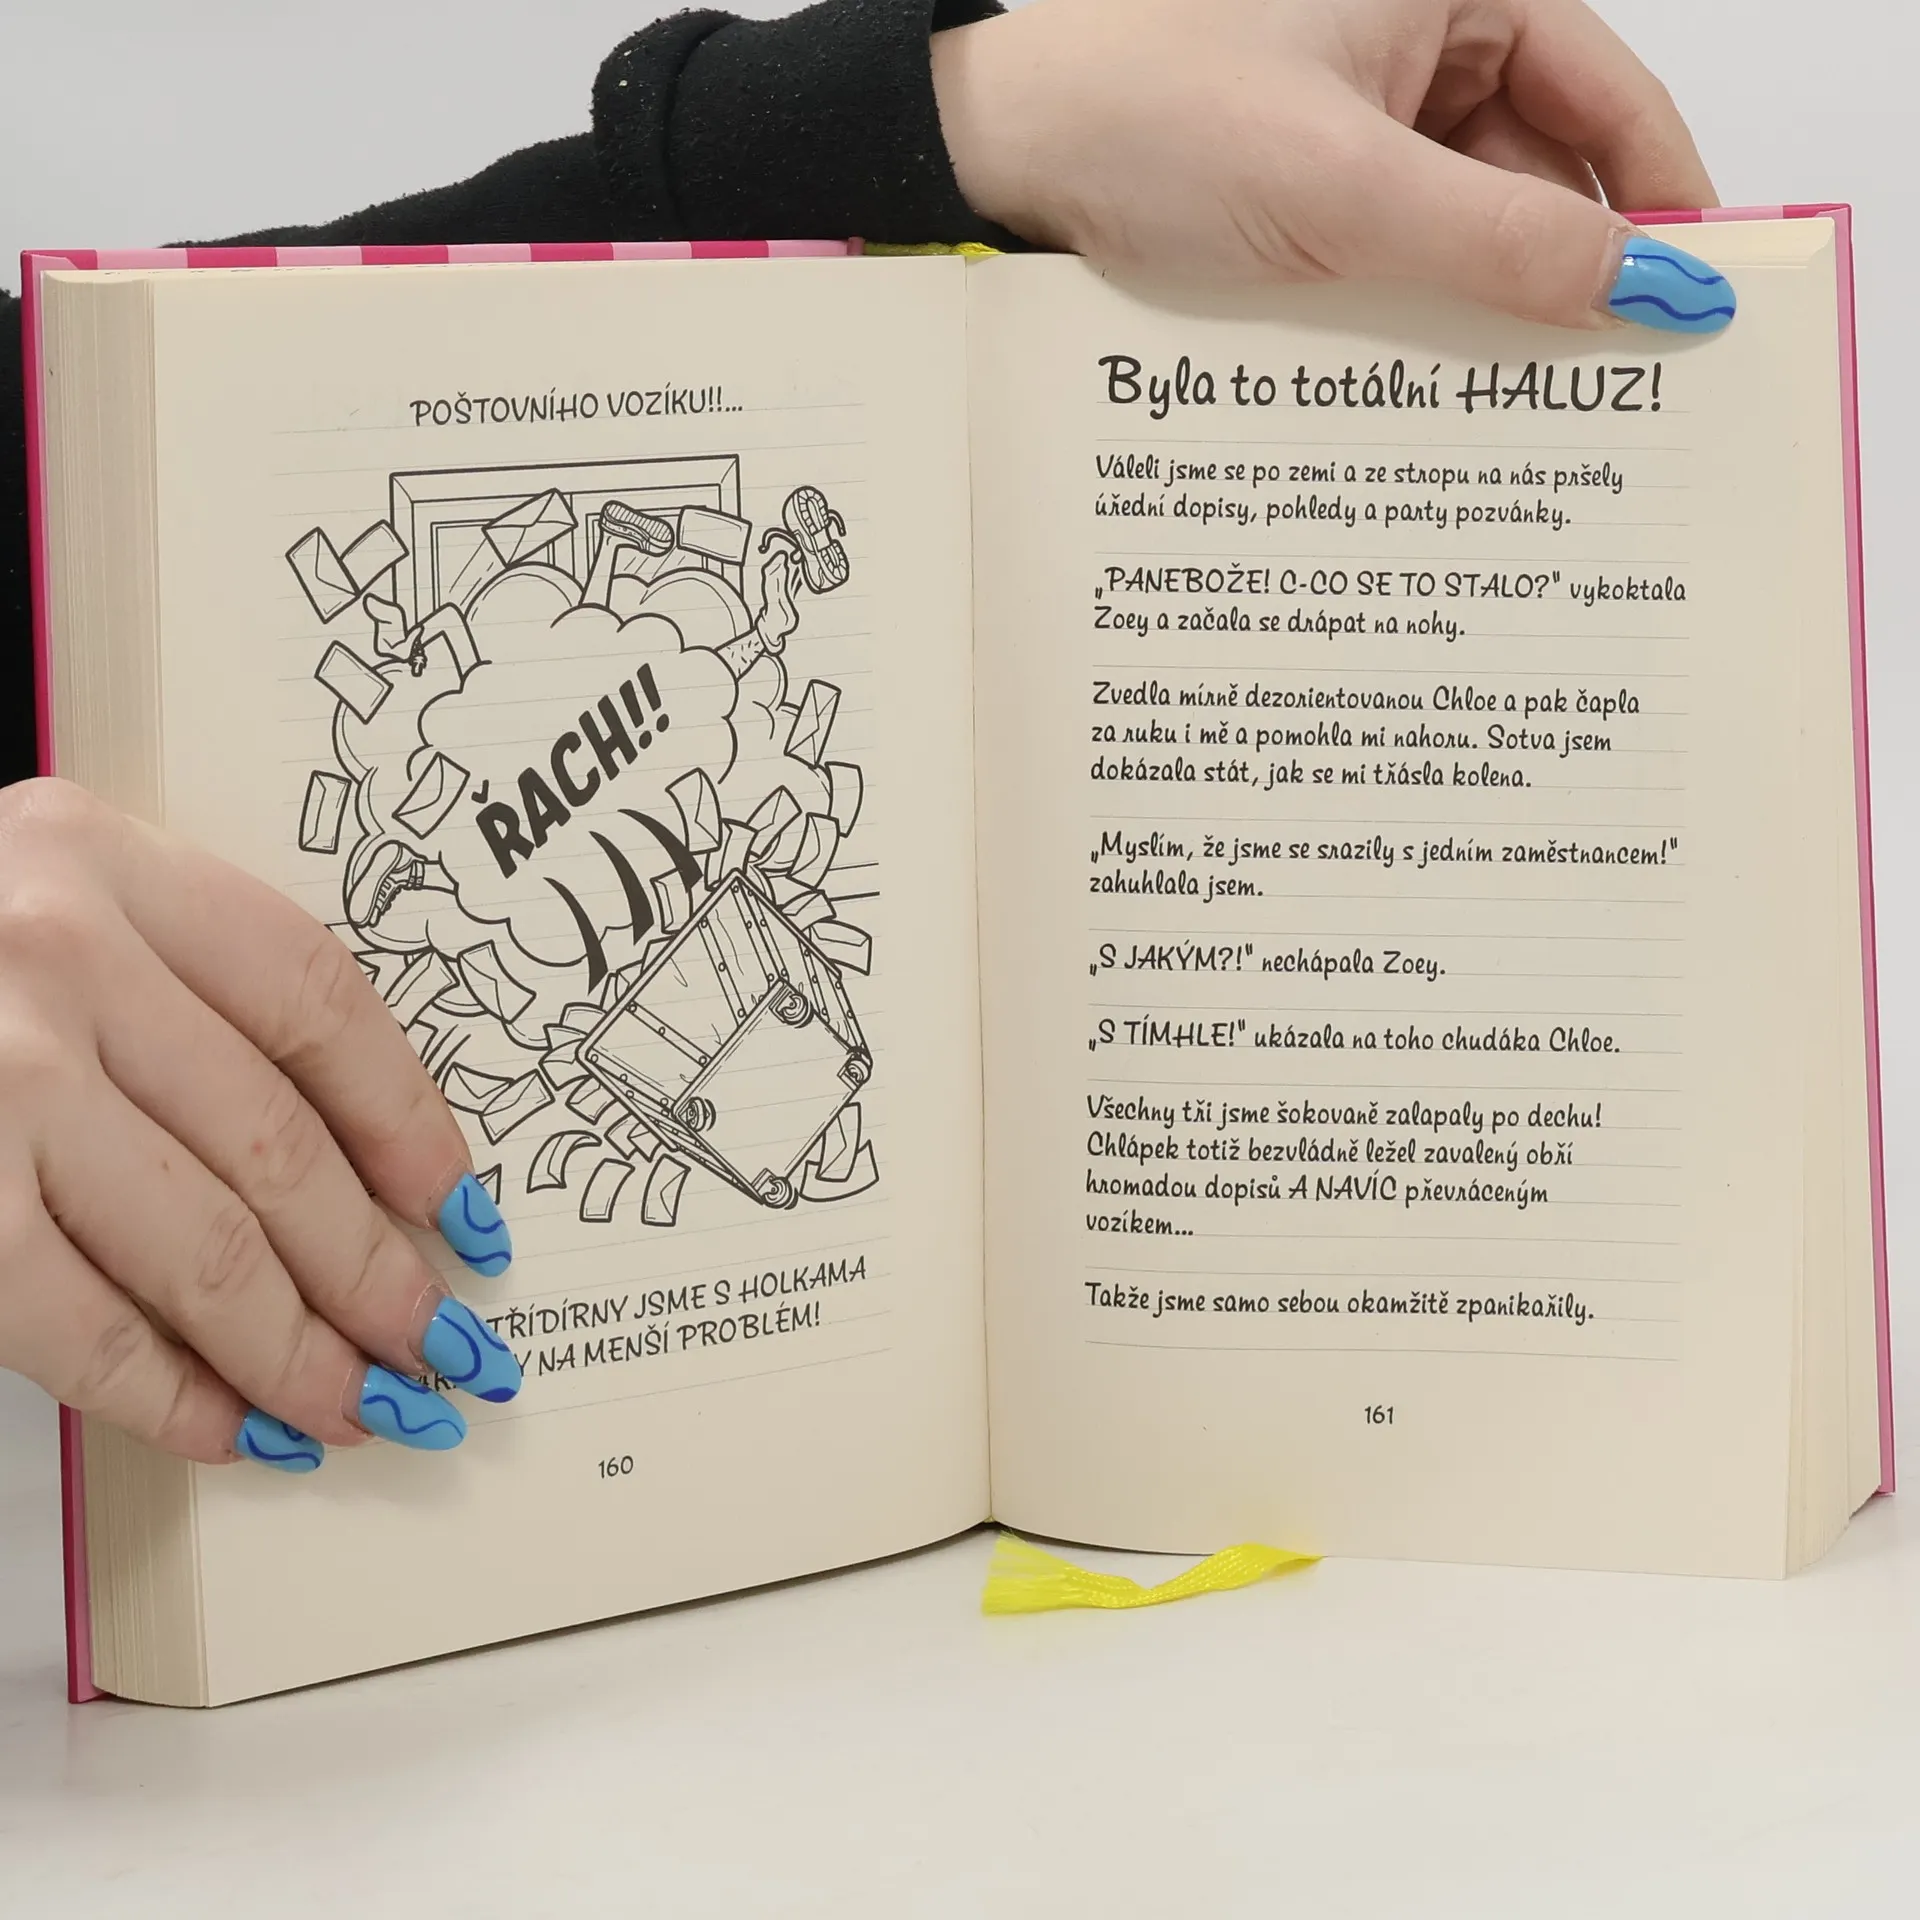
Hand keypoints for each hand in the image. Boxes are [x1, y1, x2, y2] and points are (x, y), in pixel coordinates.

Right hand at [0, 781, 519, 1474]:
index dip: (408, 1118)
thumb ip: (170, 991)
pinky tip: (229, 1428)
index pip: (318, 1002)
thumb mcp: (40, 903)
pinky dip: (166, 1392)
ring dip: (299, 1348)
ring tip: (365, 1405)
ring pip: (202, 1244)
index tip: (461, 1207)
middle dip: (375, 1269)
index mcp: (103, 861)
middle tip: (439, 1345)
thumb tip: (348, 1165)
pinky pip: (75, 1320)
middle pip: (278, 1144)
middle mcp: (53, 956)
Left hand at [933, 0, 1731, 330]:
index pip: (1605, 87)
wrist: (999, 156)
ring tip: (1518, 400)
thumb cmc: (1144, 116)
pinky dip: (1413, 306)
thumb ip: (1504, 240)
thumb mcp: (1345, 188)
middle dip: (1565, 268)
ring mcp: (1359, 108)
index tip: (1696, 296)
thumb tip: (1649, 283)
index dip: (1658, 193)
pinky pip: (1395, 243)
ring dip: (1483, 302)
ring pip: (1464, 216)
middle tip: (1609, 382)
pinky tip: (1428, 377)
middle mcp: (1416, 33)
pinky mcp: (1308, 176)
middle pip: (1540, 162)